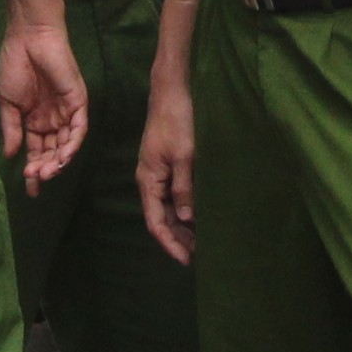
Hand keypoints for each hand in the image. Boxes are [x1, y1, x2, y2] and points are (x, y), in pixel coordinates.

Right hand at [0, 14, 84, 187]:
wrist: (28, 39)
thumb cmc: (14, 66)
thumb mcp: (7, 103)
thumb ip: (11, 129)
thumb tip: (10, 155)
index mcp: (34, 121)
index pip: (36, 152)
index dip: (34, 171)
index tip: (29, 191)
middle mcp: (52, 120)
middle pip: (52, 152)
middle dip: (45, 168)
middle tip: (36, 180)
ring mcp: (66, 112)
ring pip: (66, 144)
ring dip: (58, 160)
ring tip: (47, 172)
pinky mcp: (78, 102)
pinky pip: (79, 128)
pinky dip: (72, 143)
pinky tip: (63, 156)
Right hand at [136, 64, 198, 261]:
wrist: (173, 90)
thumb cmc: (177, 120)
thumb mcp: (184, 156)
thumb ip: (184, 188)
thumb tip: (186, 219)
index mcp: (148, 180)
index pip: (155, 222)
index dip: (170, 243)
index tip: (186, 260)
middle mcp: (150, 180)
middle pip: (161, 218)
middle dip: (178, 238)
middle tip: (201, 256)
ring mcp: (159, 172)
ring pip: (169, 208)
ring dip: (183, 226)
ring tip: (202, 243)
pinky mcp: (169, 164)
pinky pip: (175, 195)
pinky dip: (186, 209)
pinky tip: (200, 216)